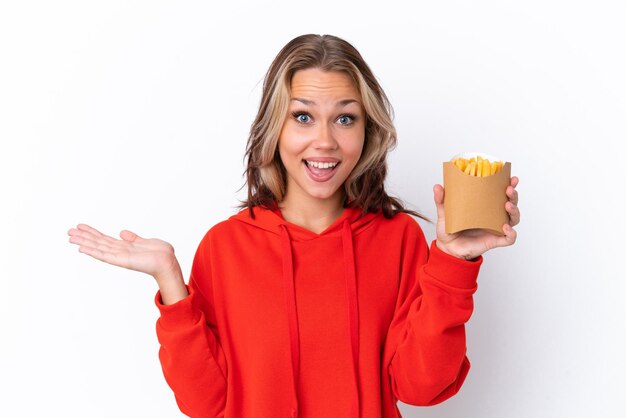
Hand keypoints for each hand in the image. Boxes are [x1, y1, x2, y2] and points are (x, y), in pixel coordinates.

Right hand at [67, 224, 181, 284]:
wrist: (167, 261)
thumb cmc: (160, 254)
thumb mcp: (145, 241)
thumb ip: (133, 238)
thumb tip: (122, 232)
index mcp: (124, 247)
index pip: (104, 239)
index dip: (92, 233)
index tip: (80, 226)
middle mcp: (119, 252)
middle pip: (97, 243)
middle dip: (83, 237)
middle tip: (69, 231)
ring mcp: (118, 257)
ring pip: (97, 248)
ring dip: (83, 243)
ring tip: (70, 237)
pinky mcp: (121, 261)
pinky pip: (104, 255)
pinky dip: (92, 252)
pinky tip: (81, 248)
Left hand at [433, 176, 519, 259]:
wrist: (448, 248)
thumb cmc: (449, 229)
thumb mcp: (444, 213)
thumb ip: (441, 200)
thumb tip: (437, 186)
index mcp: (485, 206)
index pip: (501, 193)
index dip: (509, 185)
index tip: (511, 177)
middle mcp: (493, 216)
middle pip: (511, 203)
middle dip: (513, 195)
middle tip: (508, 189)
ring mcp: (495, 228)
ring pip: (514, 219)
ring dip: (514, 211)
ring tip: (507, 205)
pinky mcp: (495, 240)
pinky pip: (509, 238)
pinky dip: (511, 233)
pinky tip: (505, 227)